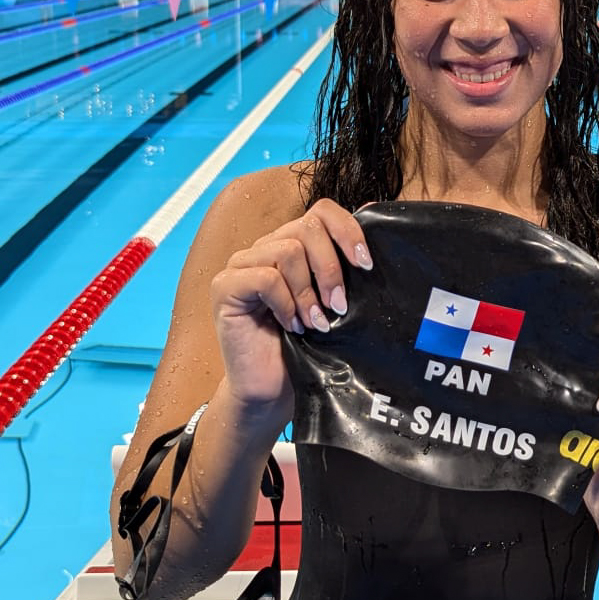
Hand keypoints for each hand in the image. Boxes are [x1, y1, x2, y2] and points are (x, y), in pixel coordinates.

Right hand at [209, 199, 371, 409]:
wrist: (274, 388)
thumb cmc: (308, 347)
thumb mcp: (336, 300)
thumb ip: (347, 264)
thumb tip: (373, 211)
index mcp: (294, 244)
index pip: (322, 211)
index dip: (348, 230)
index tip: (366, 265)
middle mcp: (266, 247)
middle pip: (307, 226)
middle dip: (330, 267)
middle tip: (338, 305)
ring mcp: (242, 264)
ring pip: (289, 250)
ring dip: (308, 292)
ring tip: (314, 322)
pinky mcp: (225, 286)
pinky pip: (265, 277)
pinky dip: (285, 302)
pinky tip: (291, 325)